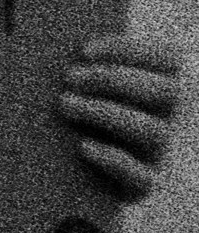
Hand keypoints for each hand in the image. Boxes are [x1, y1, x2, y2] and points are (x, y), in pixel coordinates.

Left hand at [71, 39, 181, 205]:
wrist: (75, 178)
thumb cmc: (79, 119)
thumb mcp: (86, 89)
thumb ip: (86, 68)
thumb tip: (56, 44)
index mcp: (166, 87)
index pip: (168, 59)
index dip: (130, 50)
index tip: (84, 51)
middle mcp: (176, 120)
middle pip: (166, 91)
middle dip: (113, 79)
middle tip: (70, 77)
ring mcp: (164, 155)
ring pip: (154, 131)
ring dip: (106, 112)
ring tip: (65, 104)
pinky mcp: (147, 187)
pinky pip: (143, 178)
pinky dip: (113, 160)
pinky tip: (83, 147)